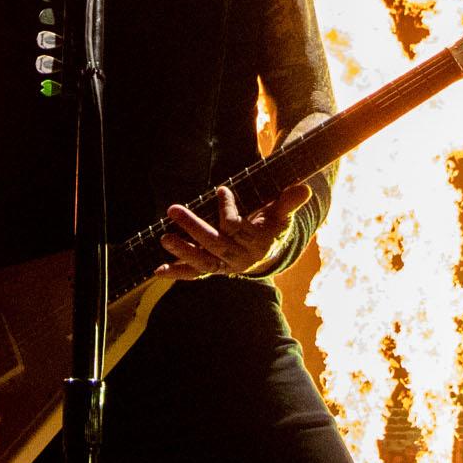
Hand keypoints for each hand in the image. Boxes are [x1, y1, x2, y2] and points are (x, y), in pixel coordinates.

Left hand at [157, 182, 299, 279]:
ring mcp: (224, 266)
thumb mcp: (281, 214)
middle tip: (174, 210)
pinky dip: (177, 273)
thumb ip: (289, 202)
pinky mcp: (212, 269)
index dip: (227, 210)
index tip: (222, 190)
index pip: (237, 227)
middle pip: (214, 243)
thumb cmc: (272, 227)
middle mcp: (239, 258)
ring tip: (165, 237)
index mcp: (256, 244)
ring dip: (182, 250)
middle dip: (193, 228)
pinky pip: (194, 274)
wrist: (267, 251)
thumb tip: (304, 189)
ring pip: (202, 261)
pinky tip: (158, 271)